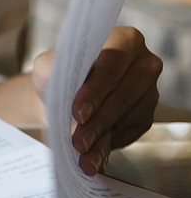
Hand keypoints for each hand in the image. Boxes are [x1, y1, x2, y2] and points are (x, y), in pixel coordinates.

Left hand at [33, 27, 161, 175]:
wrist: (60, 95)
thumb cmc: (57, 74)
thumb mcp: (48, 65)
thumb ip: (53, 69)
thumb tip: (63, 94)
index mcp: (124, 41)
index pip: (112, 66)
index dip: (95, 90)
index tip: (77, 112)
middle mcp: (145, 64)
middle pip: (124, 95)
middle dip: (98, 120)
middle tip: (78, 140)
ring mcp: (149, 91)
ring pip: (128, 118)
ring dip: (102, 138)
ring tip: (81, 152)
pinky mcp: (145, 116)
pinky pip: (130, 133)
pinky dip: (108, 146)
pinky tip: (92, 156)